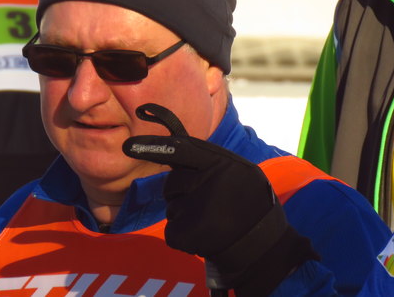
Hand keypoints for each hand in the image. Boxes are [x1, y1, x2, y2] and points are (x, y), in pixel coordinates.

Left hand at [123, 103, 317, 295]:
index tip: (128, 146)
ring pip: (172, 207)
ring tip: (214, 222)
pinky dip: (184, 236)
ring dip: (187, 214)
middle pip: (173, 182)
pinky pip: (172, 230)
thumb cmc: (250, 204)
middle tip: (211, 204)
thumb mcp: (241, 172)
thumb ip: (211, 161)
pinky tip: (206, 237)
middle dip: (183, 191)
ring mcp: (196, 208)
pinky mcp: (187, 233)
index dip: (153, 145)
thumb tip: (175, 152)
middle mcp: (206, 183)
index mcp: (221, 162)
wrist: (265, 247)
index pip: (182, 148)